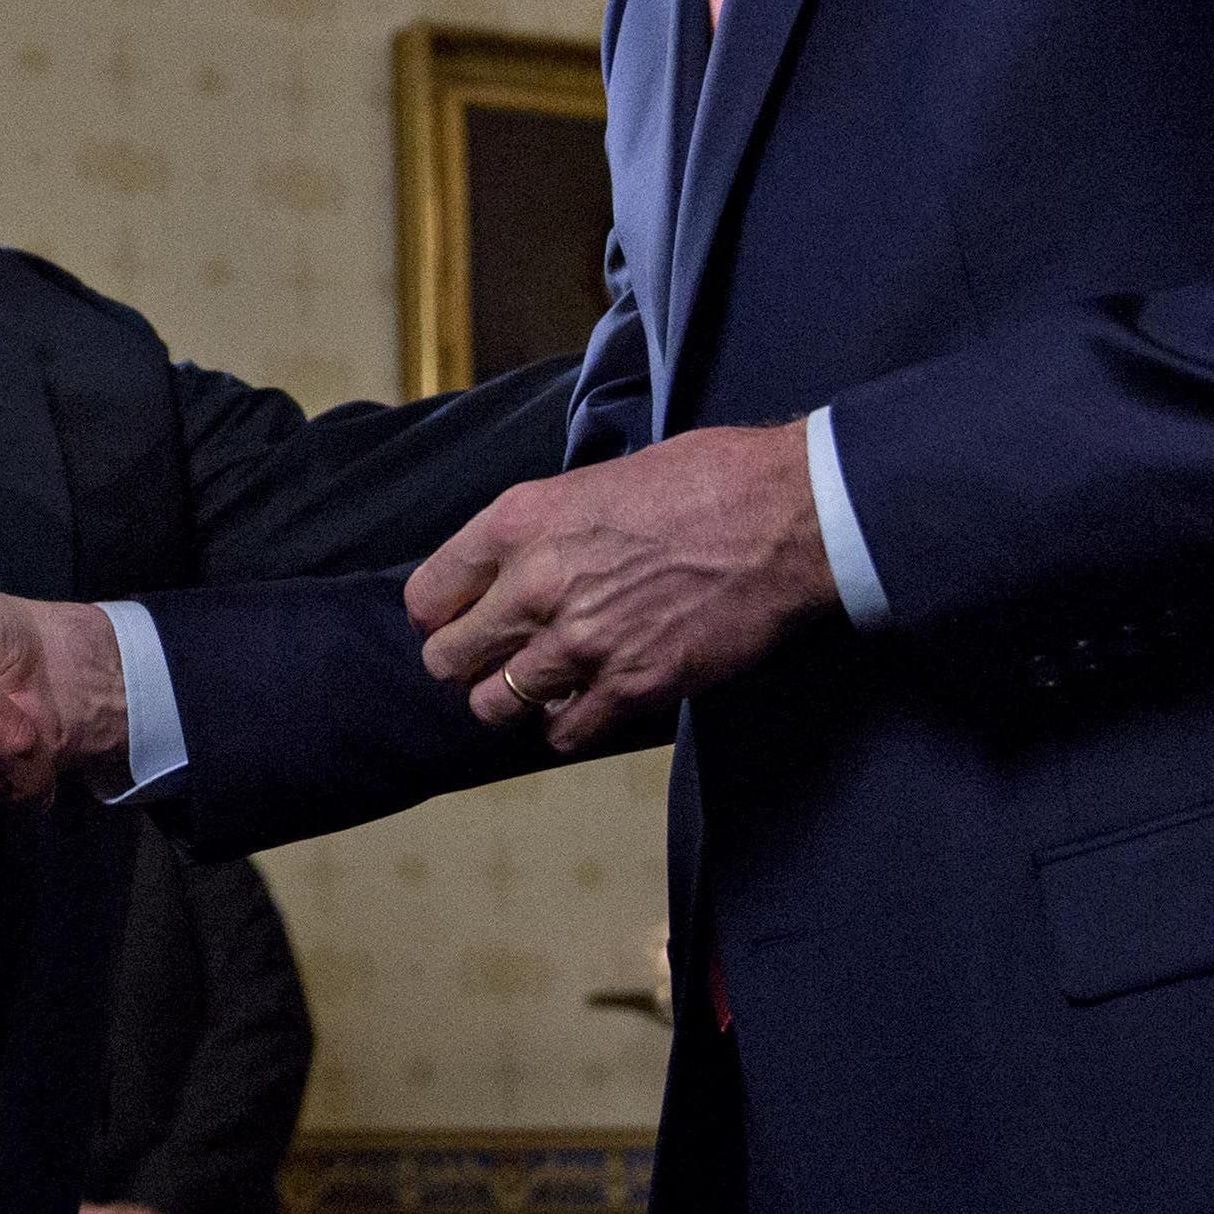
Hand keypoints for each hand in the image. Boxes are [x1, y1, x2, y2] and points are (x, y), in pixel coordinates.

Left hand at [406, 424, 833, 755]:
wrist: (785, 516)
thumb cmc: (705, 480)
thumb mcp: (597, 480)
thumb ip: (545, 528)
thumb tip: (520, 561)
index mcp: (520, 523)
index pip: (428, 594)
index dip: (439, 613)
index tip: (457, 619)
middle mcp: (535, 586)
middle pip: (449, 658)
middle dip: (466, 663)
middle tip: (494, 660)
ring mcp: (581, 643)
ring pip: (495, 706)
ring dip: (512, 700)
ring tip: (537, 687)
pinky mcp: (631, 686)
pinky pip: (564, 733)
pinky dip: (568, 726)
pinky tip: (586, 704)